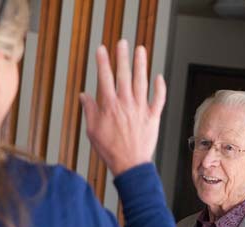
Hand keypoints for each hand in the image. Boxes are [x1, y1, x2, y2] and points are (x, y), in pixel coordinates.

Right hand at [79, 40, 165, 175]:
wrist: (130, 165)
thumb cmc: (110, 150)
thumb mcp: (93, 131)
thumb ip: (89, 111)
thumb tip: (84, 96)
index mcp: (110, 106)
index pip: (104, 78)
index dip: (102, 62)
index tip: (101, 49)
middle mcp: (126, 104)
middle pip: (124, 75)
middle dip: (122, 57)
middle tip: (122, 43)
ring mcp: (140, 109)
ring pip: (142, 82)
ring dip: (141, 65)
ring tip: (141, 50)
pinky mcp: (152, 117)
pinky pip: (158, 99)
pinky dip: (160, 87)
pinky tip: (159, 77)